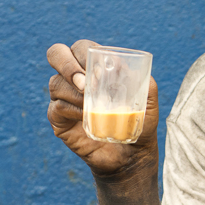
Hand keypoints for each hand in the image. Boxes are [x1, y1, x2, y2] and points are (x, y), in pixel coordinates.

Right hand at [46, 40, 158, 179]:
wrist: (131, 156)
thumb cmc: (137, 124)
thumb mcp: (147, 102)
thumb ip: (144, 83)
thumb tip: (131, 68)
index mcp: (94, 67)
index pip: (81, 48)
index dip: (85, 53)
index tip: (100, 72)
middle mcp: (74, 78)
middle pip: (56, 54)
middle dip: (66, 64)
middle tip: (84, 83)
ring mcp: (63, 97)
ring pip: (56, 83)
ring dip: (74, 92)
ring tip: (91, 105)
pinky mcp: (57, 118)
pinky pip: (56, 107)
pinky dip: (71, 110)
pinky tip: (85, 117)